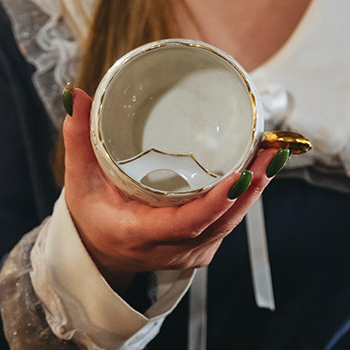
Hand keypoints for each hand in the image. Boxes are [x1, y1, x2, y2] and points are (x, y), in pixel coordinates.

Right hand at [62, 88, 280, 292]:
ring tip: (273, 153)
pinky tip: (262, 170)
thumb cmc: (91, 214)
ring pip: (231, 224)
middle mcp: (169, 249)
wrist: (100, 253)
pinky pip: (229, 224)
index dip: (216, 201)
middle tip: (270, 150)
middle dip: (249, 186)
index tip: (239, 174)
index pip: (186, 223)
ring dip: (255, 189)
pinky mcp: (202, 248)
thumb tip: (75, 96)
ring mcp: (189, 253)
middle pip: (220, 221)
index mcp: (138, 233)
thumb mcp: (79, 179)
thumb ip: (78, 138)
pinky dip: (246, 198)